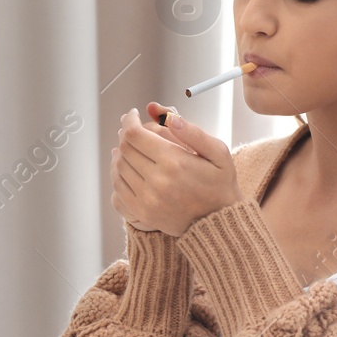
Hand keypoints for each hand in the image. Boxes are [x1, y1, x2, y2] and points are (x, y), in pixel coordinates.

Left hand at [111, 105, 242, 237]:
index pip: (135, 135)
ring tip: (127, 145)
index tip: (132, 115)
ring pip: (119, 167)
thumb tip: (169, 117)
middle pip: (125, 149)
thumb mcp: (218, 153)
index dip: (129, 121)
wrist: (218, 222)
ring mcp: (147, 198)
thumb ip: (193, 132)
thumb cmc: (219, 184)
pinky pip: (118, 188)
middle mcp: (157, 181)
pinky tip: (124, 165)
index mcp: (174, 162)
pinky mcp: (142, 212)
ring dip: (120, 152)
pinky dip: (117, 173)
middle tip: (130, 128)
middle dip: (125, 134)